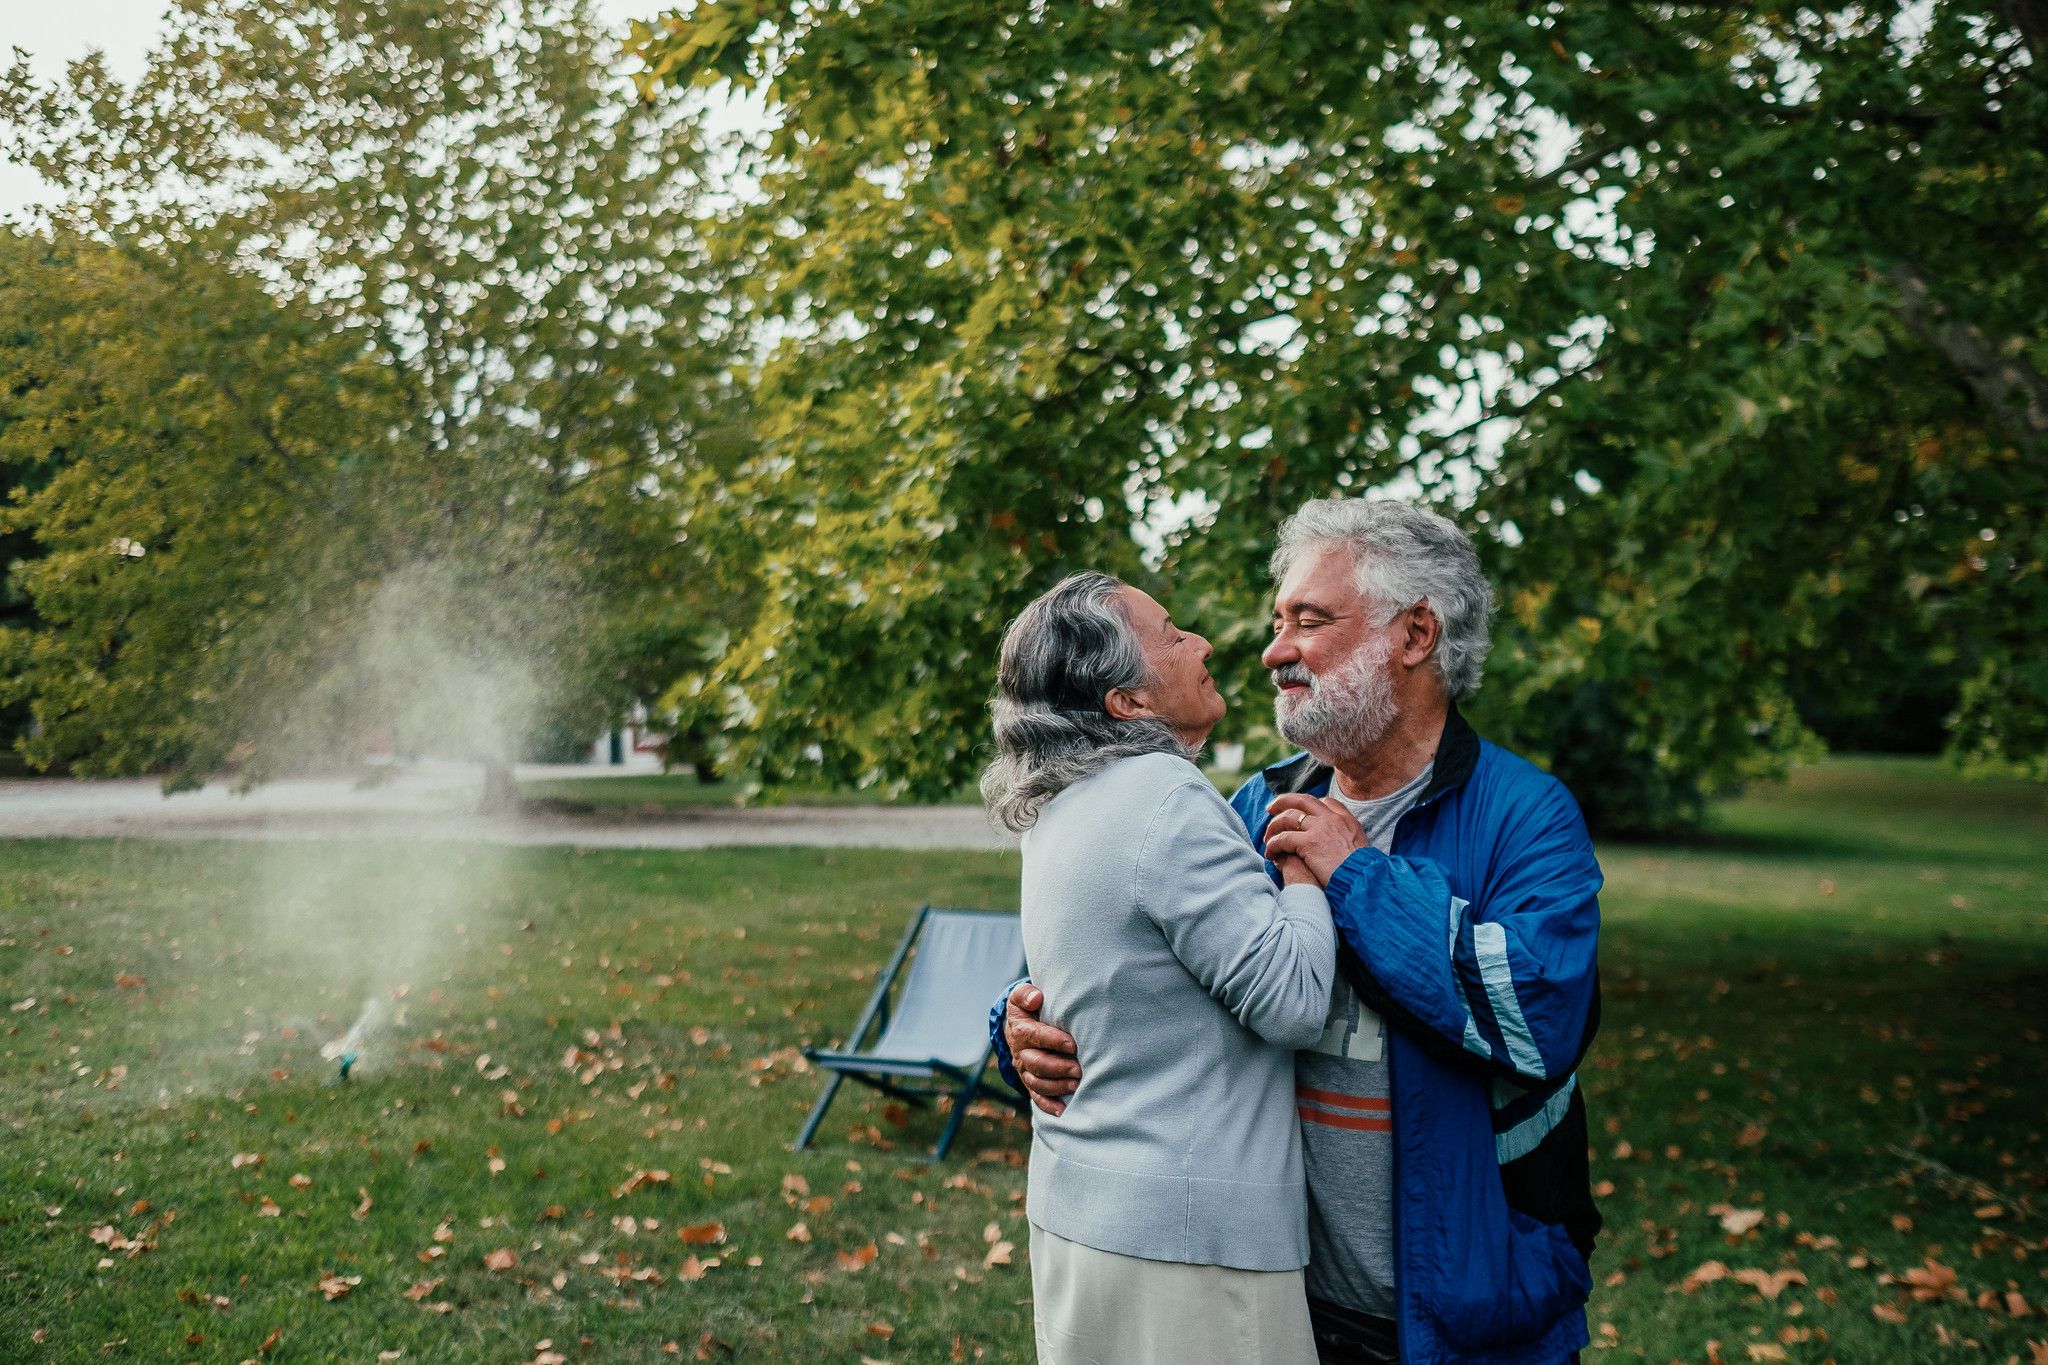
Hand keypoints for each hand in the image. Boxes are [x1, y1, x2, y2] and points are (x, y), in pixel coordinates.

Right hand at [1003, 982, 1080, 1116]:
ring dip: (1056, 1086)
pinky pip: (1036, 1097)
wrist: (1015, 1026)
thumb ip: (1026, 994)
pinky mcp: (1030, 1082)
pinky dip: (1048, 1105)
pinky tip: (1063, 1110)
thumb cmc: (1027, 1009)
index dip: (1054, 1041)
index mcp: (1021, 1031)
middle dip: (1058, 1068)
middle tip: (1078, 1069)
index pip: (1036, 1036)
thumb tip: (1036, 998)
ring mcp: (1025, 1070)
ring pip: (1037, 1083)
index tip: (1072, 1044)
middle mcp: (1020, 1053)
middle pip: (1036, 1064)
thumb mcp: (1021, 996)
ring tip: (1076, 1085)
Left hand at [1262, 793, 1368, 883]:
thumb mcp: (1361, 849)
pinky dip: (1273, 845)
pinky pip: (1282, 838)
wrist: (1362, 880)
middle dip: (1283, 801)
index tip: (1300, 811)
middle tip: (1271, 808)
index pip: (1326, 802)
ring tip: (1268, 839)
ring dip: (1274, 827)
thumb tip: (1338, 846)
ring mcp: (1319, 828)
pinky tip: (1271, 854)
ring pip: (1288, 818)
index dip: (1309, 804)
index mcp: (1346, 820)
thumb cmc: (1361, 872)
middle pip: (1302, 800)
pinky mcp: (1308, 842)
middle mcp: (1332, 819)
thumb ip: (1348, 841)